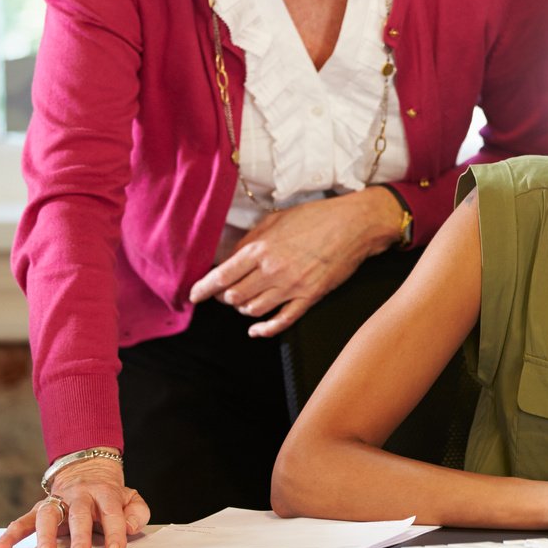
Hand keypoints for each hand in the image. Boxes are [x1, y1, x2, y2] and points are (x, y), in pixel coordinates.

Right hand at [0, 459, 147, 547]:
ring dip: (46, 535)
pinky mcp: (41, 508)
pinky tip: (2, 546)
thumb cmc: (108, 492)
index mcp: (104, 492)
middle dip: (79, 536)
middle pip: (78, 514)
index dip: (115, 531)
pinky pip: (24, 520)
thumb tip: (129, 527)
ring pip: (48, 514)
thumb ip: (137, 512)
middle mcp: (79, 496)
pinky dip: (12, 533)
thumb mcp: (130, 497)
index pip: (111, 512)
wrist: (88, 468)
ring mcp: (58, 501)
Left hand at [189, 188, 403, 337]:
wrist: (354, 225)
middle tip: (224, 295)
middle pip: (234, 297)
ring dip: (243, 310)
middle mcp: (272, 270)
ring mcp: (292, 286)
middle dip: (224, 298)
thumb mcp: (276, 219)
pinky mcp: (309, 297)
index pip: (221, 276)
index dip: (203, 289)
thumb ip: (251, 240)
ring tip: (244, 303)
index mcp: (261, 249)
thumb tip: (229, 257)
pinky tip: (256, 330)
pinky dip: (264, 329)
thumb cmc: (316, 217)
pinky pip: (281, 321)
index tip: (194, 296)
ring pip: (253, 311)